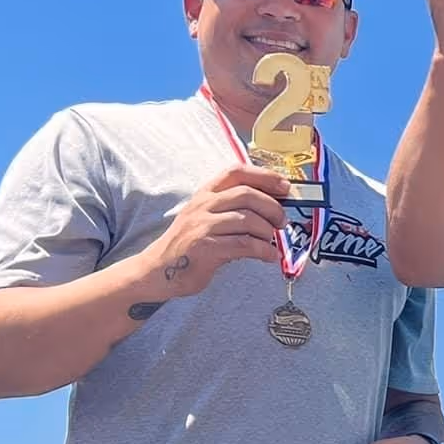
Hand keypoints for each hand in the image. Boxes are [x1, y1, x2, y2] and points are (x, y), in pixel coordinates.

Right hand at [142, 165, 289, 298]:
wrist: (158, 270)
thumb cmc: (189, 244)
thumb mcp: (205, 217)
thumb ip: (232, 209)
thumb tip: (273, 207)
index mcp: (205, 194)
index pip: (236, 172)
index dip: (264, 176)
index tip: (285, 186)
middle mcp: (203, 205)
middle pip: (247, 194)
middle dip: (272, 207)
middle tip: (282, 221)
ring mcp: (203, 226)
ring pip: (248, 220)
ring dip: (268, 232)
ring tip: (272, 242)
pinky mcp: (206, 248)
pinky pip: (245, 244)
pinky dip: (264, 250)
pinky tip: (269, 256)